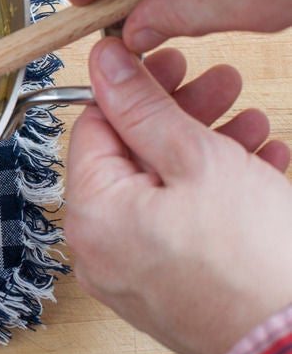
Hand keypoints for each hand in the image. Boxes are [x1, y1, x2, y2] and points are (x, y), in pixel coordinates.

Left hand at [64, 37, 291, 353]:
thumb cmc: (251, 258)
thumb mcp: (195, 158)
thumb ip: (142, 105)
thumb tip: (103, 62)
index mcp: (91, 213)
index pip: (93, 127)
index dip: (136, 88)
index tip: (172, 63)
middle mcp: (100, 249)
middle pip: (131, 158)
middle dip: (181, 115)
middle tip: (222, 85)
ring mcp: (134, 275)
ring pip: (163, 191)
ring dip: (206, 149)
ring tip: (252, 123)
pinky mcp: (170, 292)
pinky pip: (180, 229)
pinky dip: (214, 194)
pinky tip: (261, 164)